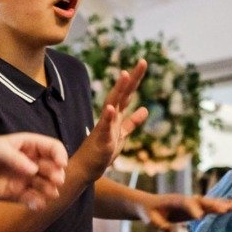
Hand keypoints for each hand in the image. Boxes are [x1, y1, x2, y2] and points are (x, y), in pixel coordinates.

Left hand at [0, 132, 68, 209]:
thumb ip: (14, 158)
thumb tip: (33, 171)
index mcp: (27, 145)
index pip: (51, 148)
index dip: (59, 155)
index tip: (61, 164)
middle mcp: (29, 162)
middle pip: (51, 168)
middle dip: (57, 174)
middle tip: (57, 181)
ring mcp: (23, 178)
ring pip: (44, 185)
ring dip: (50, 189)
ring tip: (51, 194)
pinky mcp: (14, 194)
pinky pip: (30, 199)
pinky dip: (37, 202)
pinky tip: (38, 205)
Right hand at [78, 59, 149, 177]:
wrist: (85, 169)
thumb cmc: (101, 153)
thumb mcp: (121, 136)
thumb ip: (131, 123)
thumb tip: (145, 109)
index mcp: (116, 116)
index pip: (127, 94)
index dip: (135, 80)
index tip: (143, 63)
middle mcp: (110, 118)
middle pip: (122, 94)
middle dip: (132, 79)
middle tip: (143, 61)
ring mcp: (104, 127)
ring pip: (112, 105)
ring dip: (118, 90)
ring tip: (125, 75)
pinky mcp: (100, 140)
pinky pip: (104, 127)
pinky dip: (107, 117)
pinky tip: (111, 108)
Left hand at [139, 193, 231, 231]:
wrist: (149, 205)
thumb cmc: (149, 213)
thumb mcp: (151, 220)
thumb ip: (161, 226)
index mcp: (174, 201)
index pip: (186, 204)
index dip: (193, 209)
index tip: (200, 217)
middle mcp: (185, 199)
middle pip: (201, 201)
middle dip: (212, 205)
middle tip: (225, 210)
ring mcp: (191, 203)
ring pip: (207, 202)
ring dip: (220, 204)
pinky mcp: (195, 208)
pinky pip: (209, 206)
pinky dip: (219, 206)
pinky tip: (231, 206)